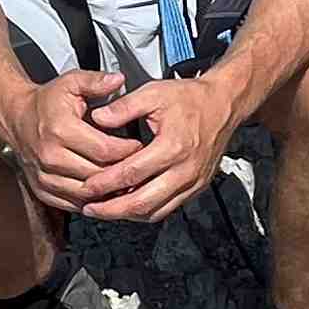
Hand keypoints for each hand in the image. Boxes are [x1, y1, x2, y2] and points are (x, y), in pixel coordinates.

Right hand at [1, 70, 148, 214]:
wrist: (16, 118)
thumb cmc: (46, 102)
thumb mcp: (71, 82)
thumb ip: (96, 81)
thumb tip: (118, 79)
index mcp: (61, 129)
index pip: (104, 150)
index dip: (127, 151)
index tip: (139, 146)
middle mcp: (50, 156)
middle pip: (97, 175)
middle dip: (121, 172)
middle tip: (137, 166)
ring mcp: (44, 176)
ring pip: (86, 194)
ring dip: (108, 191)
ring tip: (124, 180)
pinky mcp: (42, 190)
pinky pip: (72, 204)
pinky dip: (91, 202)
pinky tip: (104, 192)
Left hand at [77, 74, 240, 222]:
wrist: (222, 105)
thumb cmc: (190, 99)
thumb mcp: (154, 93)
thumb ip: (123, 107)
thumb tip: (98, 118)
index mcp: (173, 146)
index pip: (131, 173)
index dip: (105, 183)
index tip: (86, 187)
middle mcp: (185, 170)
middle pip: (142, 202)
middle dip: (112, 210)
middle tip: (89, 208)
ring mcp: (192, 182)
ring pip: (155, 211)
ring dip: (127, 215)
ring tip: (104, 210)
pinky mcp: (196, 188)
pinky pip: (167, 209)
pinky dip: (145, 212)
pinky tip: (128, 207)